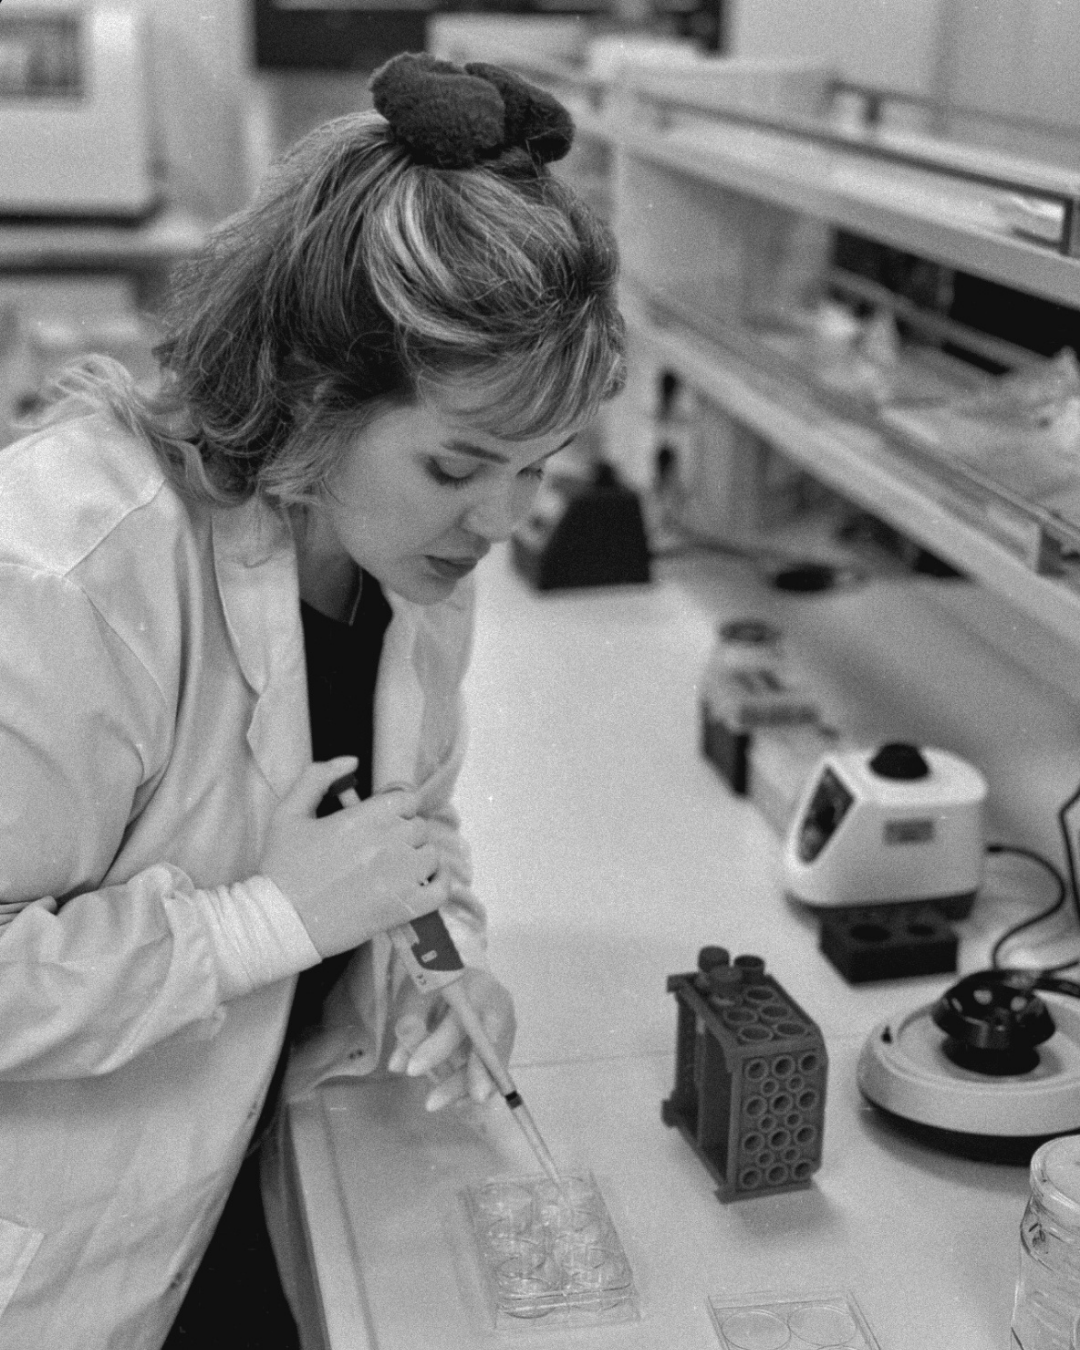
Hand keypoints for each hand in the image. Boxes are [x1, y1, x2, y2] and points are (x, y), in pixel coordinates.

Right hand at [259, 756, 449, 957]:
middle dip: (402, 832)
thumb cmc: (282, 868)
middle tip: (380, 846)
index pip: (406, 799)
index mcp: (365, 818)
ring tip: (394, 867)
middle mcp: (389, 844)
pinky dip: (438, 882)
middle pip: (418, 826)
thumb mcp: (288, 812)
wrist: (280, 923)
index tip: (382, 818)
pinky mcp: (405, 909)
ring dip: (416, 857)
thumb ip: (317, 777)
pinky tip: (423, 881)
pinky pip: (441, 890)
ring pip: (430, 856)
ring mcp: (401, 878)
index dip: (396, 806)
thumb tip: (351, 760)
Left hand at [387, 968, 515, 1111]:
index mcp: (476, 984)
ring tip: (435, 1103)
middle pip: (482, 1046)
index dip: (437, 1047)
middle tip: (431, 1103)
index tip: (412, 1070)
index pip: (459, 1019)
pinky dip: (473, 1086)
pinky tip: (455, 1100)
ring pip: (489, 1064)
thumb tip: (398, 1065)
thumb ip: (411, 1023)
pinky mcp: (506, 1042)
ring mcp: (507, 1024)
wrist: (464, 972)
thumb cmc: (439, 980)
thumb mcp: (421, 992)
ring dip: (463, 1088)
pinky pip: (493, 1070)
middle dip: (459, 1078)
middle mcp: (498, 1004)